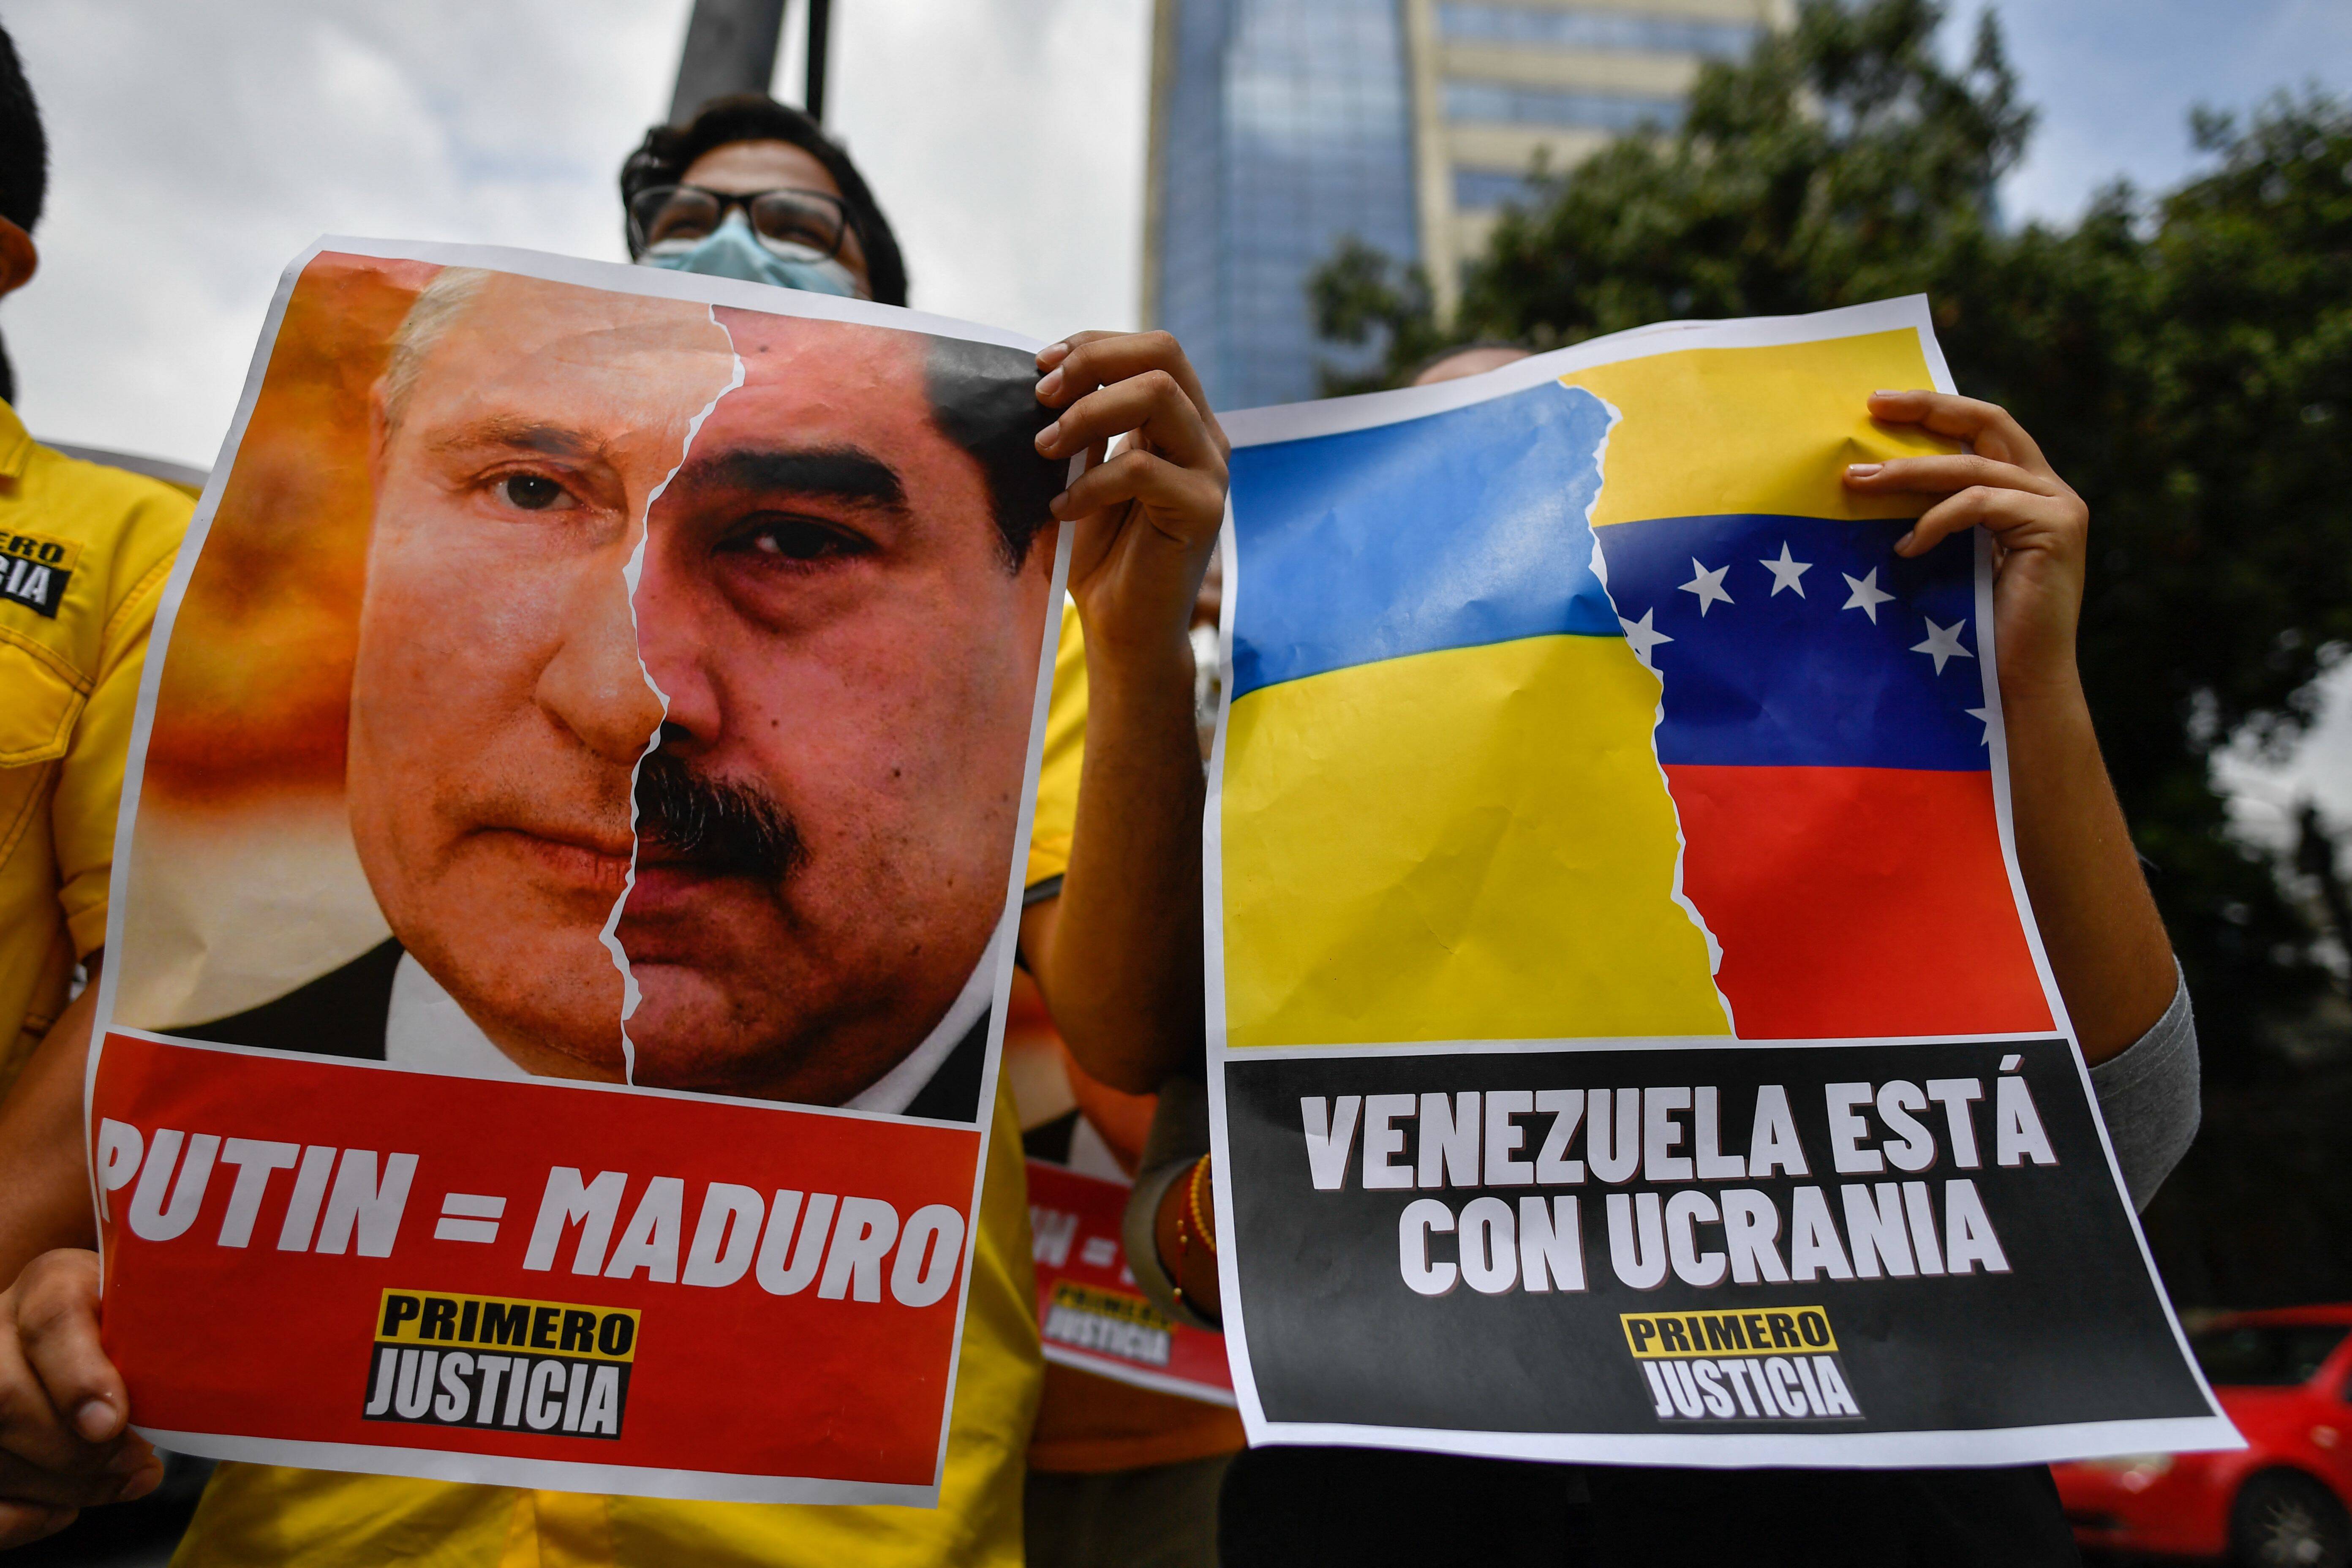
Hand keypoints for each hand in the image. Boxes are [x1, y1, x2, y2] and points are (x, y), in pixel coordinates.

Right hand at [0, 1250, 159, 1547]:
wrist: (87, 1332)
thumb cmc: (131, 1325)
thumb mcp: (151, 1315)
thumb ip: (160, 1347)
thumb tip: (173, 1418)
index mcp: (52, 1284)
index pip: (53, 1319)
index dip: (79, 1379)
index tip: (112, 1423)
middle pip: (6, 1398)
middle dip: (75, 1450)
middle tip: (135, 1461)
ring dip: (61, 1486)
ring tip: (121, 1482)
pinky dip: (19, 1517)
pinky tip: (63, 1509)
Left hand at [1033, 331, 1228, 671]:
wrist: (1123, 628)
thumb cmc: (1100, 554)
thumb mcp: (1082, 474)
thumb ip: (1082, 429)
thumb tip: (1048, 380)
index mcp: (1179, 421)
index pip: (1151, 349)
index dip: (1094, 344)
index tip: (1040, 365)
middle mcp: (1204, 436)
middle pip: (1164, 353)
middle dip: (1093, 362)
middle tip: (1041, 396)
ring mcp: (1210, 471)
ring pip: (1158, 395)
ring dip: (1088, 413)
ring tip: (1045, 449)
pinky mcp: (1204, 509)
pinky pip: (1141, 468)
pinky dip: (1090, 483)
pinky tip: (1062, 510)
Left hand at [1842, 390, 2089, 707]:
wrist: (2016, 685)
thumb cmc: (1973, 630)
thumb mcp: (1948, 556)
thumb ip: (1935, 514)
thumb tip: (1869, 478)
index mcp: (2026, 491)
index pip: (1983, 429)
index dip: (1934, 409)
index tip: (1878, 402)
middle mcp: (2050, 490)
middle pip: (1988, 423)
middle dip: (1927, 410)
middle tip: (1871, 407)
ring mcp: (2059, 507)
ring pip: (1971, 467)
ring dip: (1908, 473)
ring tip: (1857, 482)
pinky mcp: (2056, 529)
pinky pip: (1979, 504)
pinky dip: (1935, 521)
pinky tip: (1905, 549)